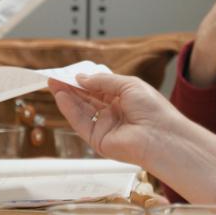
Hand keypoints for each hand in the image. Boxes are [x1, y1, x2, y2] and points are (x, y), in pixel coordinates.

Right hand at [48, 73, 183, 167]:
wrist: (162, 136)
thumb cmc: (153, 110)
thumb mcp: (128, 84)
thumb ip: (103, 81)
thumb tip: (81, 78)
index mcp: (124, 99)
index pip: (98, 88)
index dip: (83, 81)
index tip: (68, 73)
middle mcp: (114, 113)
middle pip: (87, 99)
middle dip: (71, 88)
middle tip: (54, 78)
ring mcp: (105, 127)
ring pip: (82, 110)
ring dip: (67, 97)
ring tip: (53, 84)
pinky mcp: (98, 141)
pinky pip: (81, 123)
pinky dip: (70, 110)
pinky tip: (61, 97)